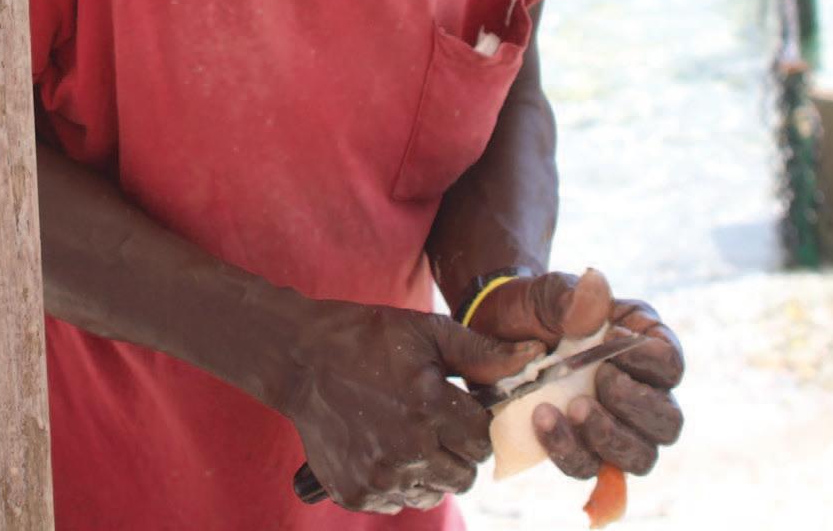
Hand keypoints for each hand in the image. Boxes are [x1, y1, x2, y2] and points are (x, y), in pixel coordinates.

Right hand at [283, 301, 544, 512]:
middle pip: (465, 475)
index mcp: (428, 407)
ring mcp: (379, 477)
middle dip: (457, 449)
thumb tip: (534, 356)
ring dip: (429, 469)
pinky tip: (381, 447)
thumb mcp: (425, 332)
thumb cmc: (366, 338)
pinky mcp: (355, 493)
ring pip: (435, 493)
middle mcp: (407, 450)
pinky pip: (398, 501)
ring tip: (406, 433)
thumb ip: (481, 352)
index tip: (451, 404)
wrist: (299, 360)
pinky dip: (397, 481)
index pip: (482, 439)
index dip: (471, 420)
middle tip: (431, 421)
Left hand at [467, 268, 684, 478]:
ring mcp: (614, 426)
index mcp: (643, 345)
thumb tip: (595, 283)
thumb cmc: (533, 308)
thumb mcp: (547, 293)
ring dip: (608, 437)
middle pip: (667, 421)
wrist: (493, 334)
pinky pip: (589, 468)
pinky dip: (569, 451)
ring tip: (572, 409)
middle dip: (636, 406)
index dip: (649, 360)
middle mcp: (640, 391)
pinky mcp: (583, 448)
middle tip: (601, 381)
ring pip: (638, 456)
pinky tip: (543, 422)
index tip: (613, 339)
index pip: (671, 364)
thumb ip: (572, 295)